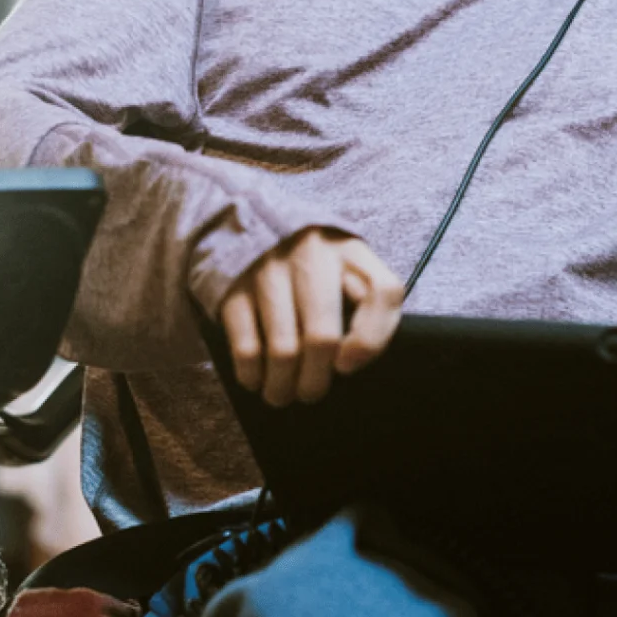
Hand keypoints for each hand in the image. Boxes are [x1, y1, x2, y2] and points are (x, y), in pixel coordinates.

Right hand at [219, 228, 404, 406]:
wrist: (249, 221)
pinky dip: (251, 373)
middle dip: (316, 379)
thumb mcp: (346, 267)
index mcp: (352, 252)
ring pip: (283, 349)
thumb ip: (365, 304)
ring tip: (282, 395)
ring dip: (282, 385)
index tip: (349, 367)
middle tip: (311, 394)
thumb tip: (350, 363)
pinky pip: (246, 345)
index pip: (382, 292)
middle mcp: (313, 255)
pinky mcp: (234, 287)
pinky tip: (255, 379)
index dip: (372, 339)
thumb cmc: (311, 263)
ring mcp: (270, 270)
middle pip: (322, 335)